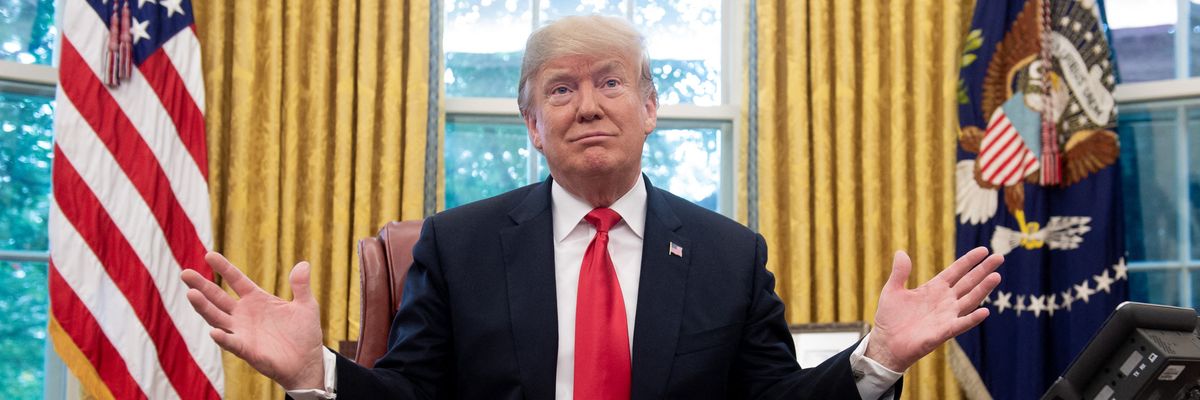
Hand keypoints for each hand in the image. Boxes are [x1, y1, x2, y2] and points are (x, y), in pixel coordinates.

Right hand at [180, 252, 326, 389]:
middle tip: (185, 273)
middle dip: (201, 286)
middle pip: (217, 297)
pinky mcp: (246, 349)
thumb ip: (301, 286)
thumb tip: (304, 264)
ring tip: (191, 294)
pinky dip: (223, 338)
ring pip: (217, 317)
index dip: (224, 268)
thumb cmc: (304, 333)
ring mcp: (242, 332)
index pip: (236, 280)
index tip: (209, 254)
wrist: (307, 361)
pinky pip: (231, 343)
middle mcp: (244, 314)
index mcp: (256, 299)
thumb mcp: (306, 305)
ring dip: (204, 307)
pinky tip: (214, 331)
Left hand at [866, 247, 1002, 371]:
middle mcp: (944, 301)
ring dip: (983, 289)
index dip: (969, 261)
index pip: (956, 271)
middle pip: (968, 282)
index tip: (983, 250)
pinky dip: (972, 319)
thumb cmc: (890, 318)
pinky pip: (961, 324)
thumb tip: (900, 252)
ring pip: (969, 300)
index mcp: (934, 289)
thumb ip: (899, 272)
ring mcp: (946, 316)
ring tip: (996, 276)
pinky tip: (985, 311)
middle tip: (999, 257)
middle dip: (983, 270)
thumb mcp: (892, 290)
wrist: (886, 343)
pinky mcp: (943, 332)